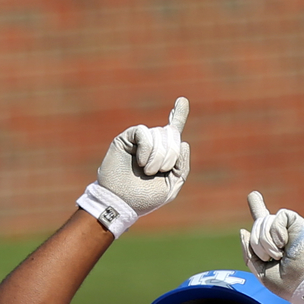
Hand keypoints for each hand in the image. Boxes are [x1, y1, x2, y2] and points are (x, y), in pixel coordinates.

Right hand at [79, 98, 189, 236]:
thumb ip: (182, 167)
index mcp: (163, 155)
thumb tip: (183, 142)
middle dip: (170, 154)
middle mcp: (152, 144)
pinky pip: (145, 133)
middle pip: (172, 133)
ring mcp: (139, 140)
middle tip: (158, 171)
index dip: (179, 115)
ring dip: (157, 157)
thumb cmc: (144, 199)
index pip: (173, 132)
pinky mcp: (127, 138)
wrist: (120, 202)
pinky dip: (146, 149)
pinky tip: (141, 161)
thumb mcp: (170, 187)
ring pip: (159, 134)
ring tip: (146, 171)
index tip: (182, 100)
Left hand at [241, 192, 303, 303]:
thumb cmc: (286, 284)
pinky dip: (276, 231)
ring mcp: (291, 228)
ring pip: (265, 220)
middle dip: (256, 243)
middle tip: (270, 258)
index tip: (253, 195)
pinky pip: (280, 215)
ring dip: (266, 242)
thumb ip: (249, 252)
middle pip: (258, 224)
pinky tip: (284, 244)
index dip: (257, 208)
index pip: (264, 223)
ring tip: (278, 255)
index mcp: (274, 244)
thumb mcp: (260, 270)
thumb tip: (243, 231)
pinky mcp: (299, 223)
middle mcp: (282, 234)